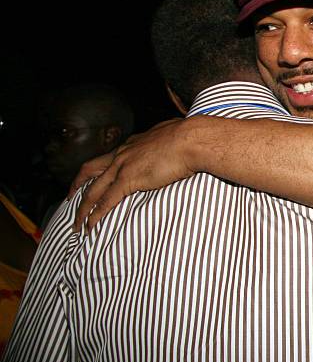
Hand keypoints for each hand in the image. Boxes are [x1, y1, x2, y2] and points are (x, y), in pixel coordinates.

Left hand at [72, 117, 195, 232]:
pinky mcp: (129, 180)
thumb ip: (168, 142)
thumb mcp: (174, 135)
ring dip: (83, 207)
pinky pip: (106, 201)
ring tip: (77, 223)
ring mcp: (123, 166)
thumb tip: (176, 144)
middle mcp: (123, 153)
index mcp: (134, 143)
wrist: (191, 140)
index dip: (101, 168)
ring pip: (93, 189)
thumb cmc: (190, 137)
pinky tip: (90, 226)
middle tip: (71, 195)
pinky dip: (95, 215)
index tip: (97, 176)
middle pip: (90, 169)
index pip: (110, 156)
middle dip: (78, 183)